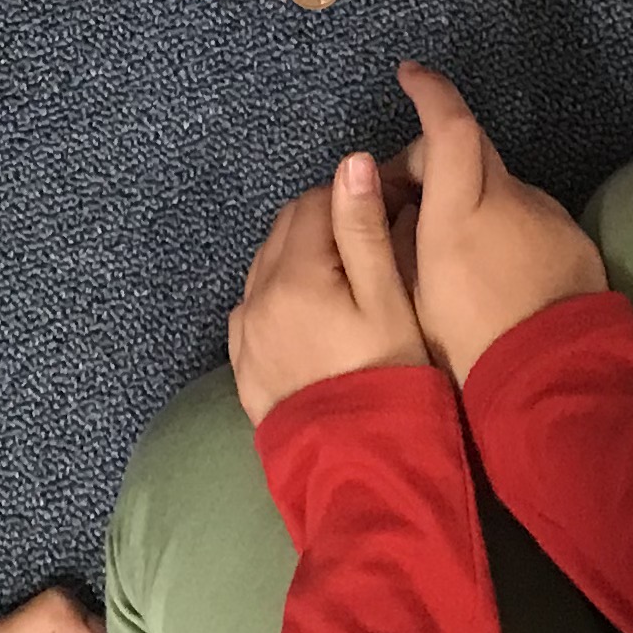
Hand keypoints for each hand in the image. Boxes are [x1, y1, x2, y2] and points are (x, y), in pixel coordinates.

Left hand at [226, 152, 428, 421]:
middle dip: (326, 221)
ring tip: (348, 278)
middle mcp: (256, 297)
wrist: (360, 468)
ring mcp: (244, 333)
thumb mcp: (389, 303)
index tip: (390, 207)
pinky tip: (315, 311)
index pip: (315, 202)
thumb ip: (365, 231)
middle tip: (373, 239)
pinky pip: (256, 306)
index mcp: (294, 276)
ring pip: (267, 265)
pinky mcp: (242, 364)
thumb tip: (351, 163)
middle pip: (286, 229)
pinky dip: (282, 292)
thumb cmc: (390, 380)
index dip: (354, 195)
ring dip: (301, 255)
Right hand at [393, 65, 602, 384]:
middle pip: (472, 147)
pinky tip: (495, 275)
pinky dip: (504, 227)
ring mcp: (548, 218)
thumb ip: (396, 240)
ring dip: (472, 200)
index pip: (452, 127)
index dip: (431, 92)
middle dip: (435, 156)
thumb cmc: (471, 349)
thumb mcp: (411, 299)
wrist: (556, 384)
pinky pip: (529, 216)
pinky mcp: (573, 239)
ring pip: (500, 185)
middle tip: (407, 198)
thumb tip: (395, 205)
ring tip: (451, 257)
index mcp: (463, 215)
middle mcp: (510, 202)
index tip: (411, 75)